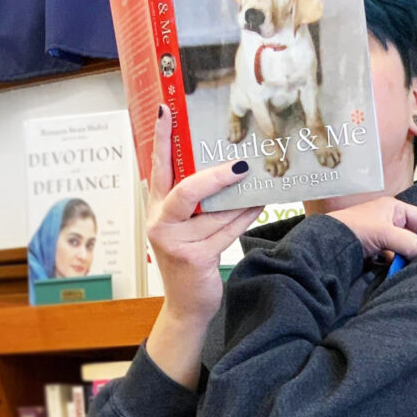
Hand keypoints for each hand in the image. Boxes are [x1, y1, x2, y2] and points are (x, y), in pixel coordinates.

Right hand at [146, 106, 260, 327]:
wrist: (188, 305)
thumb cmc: (190, 261)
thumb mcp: (187, 228)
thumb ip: (198, 204)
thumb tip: (230, 170)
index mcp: (157, 209)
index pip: (157, 167)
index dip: (160, 139)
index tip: (165, 110)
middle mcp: (160, 224)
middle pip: (185, 191)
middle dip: (214, 177)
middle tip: (239, 165)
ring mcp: (175, 243)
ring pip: (215, 214)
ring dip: (240, 201)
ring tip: (260, 185)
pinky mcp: (194, 258)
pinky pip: (226, 232)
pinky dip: (245, 218)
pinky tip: (259, 206)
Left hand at [327, 196, 416, 261]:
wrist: (326, 245)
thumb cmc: (353, 230)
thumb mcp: (384, 233)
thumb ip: (408, 242)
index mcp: (396, 209)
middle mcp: (392, 221)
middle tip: (414, 262)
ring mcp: (384, 236)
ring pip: (406, 250)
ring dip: (405, 259)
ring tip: (399, 267)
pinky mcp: (377, 252)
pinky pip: (394, 259)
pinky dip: (395, 265)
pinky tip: (390, 270)